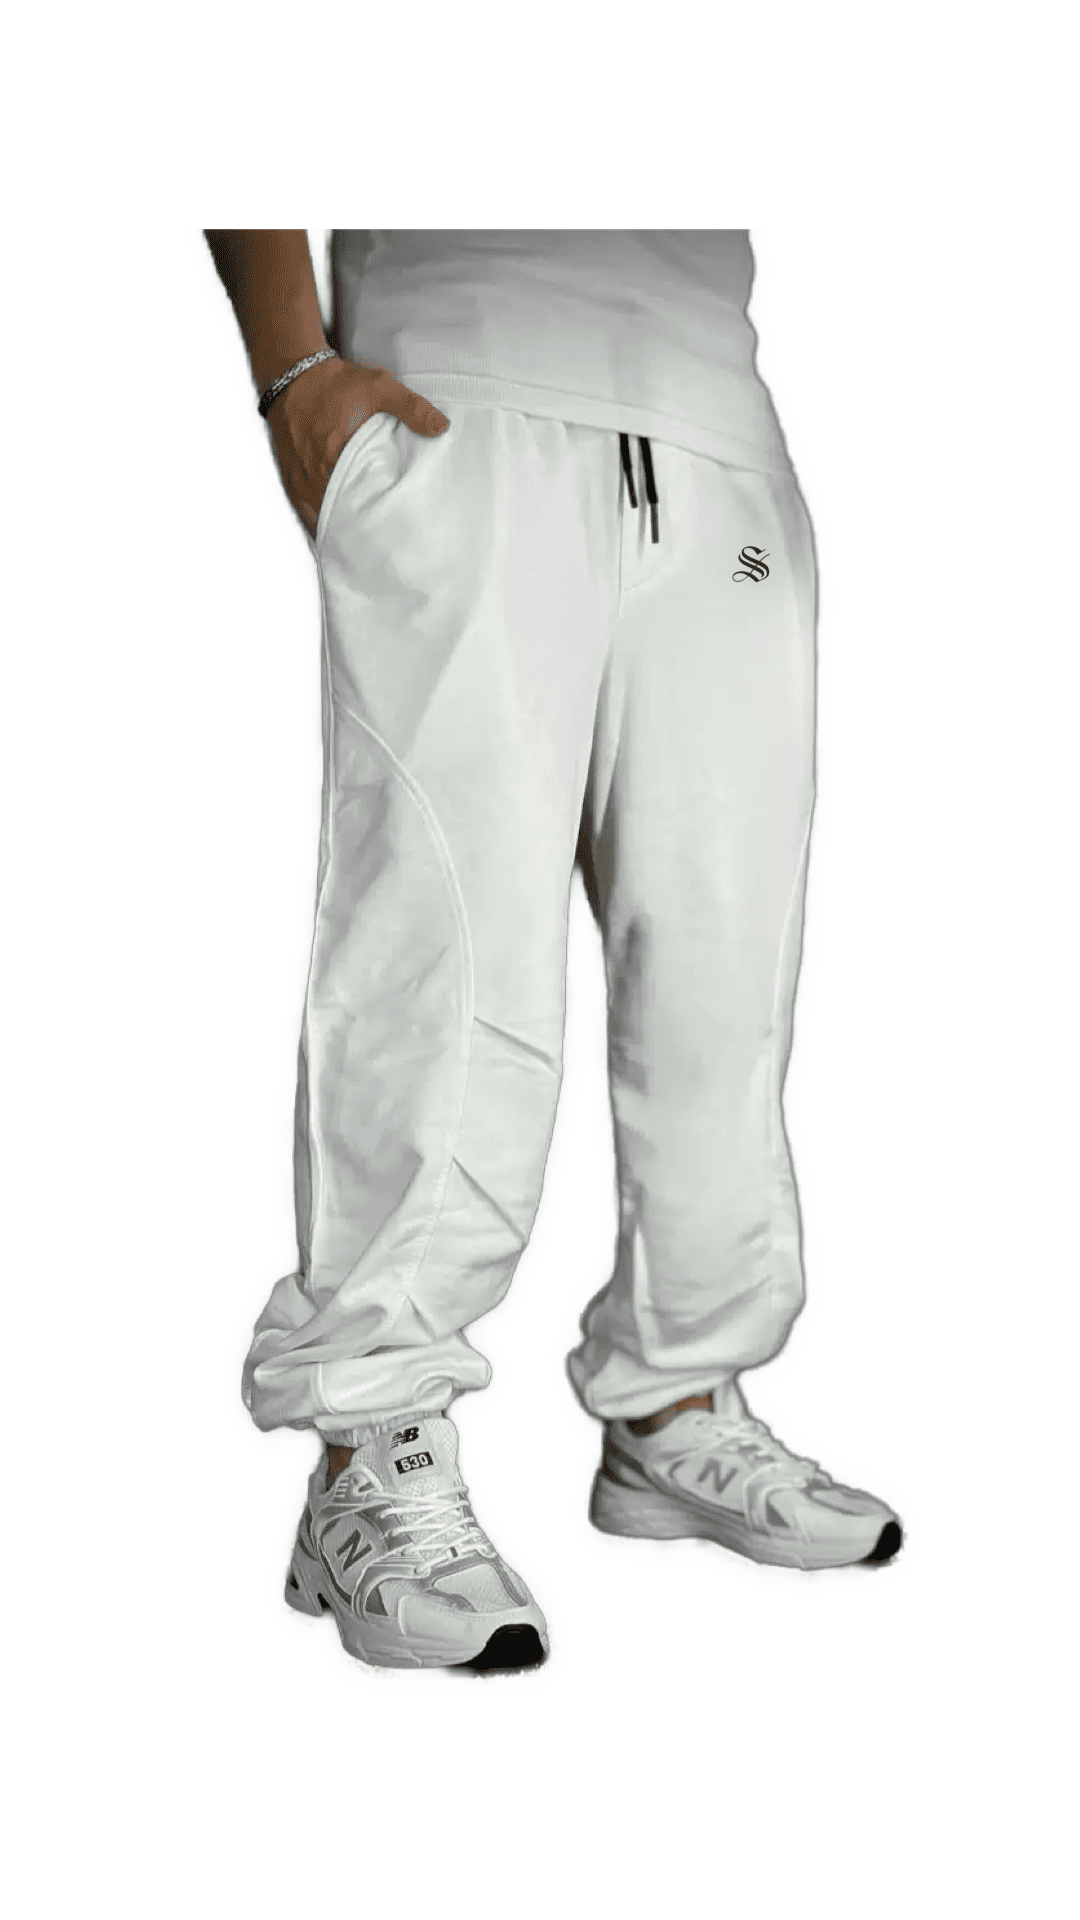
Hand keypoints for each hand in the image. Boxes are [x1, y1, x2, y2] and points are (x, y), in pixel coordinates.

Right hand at [267, 357, 449, 536]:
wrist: (292, 376)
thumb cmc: (334, 383)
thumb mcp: (379, 387)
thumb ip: (411, 407)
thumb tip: (441, 427)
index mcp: (338, 455)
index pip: (359, 501)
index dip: (374, 523)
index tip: (391, 537)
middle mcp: (315, 473)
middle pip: (340, 516)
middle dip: (359, 534)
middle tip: (380, 551)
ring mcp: (300, 479)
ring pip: (320, 519)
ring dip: (339, 532)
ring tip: (360, 551)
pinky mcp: (291, 480)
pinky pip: (305, 513)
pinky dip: (319, 525)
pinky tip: (334, 536)